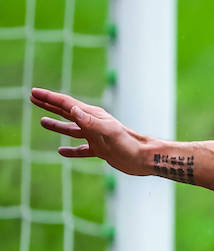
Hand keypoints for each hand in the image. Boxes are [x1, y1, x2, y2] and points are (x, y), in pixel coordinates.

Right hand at [30, 87, 150, 175]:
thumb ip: (90, 121)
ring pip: (72, 130)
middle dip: (49, 105)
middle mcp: (93, 124)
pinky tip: (61, 151)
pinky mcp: (100, 150)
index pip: (66, 104)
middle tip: (33, 98)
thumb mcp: (108, 131)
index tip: (33, 92)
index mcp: (93, 116)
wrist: (144, 158)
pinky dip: (70, 150)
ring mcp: (96, 137)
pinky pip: (81, 149)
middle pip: (66, 112)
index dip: (49, 97)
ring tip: (41, 121)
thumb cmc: (129, 144)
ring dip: (57, 125)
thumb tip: (72, 109)